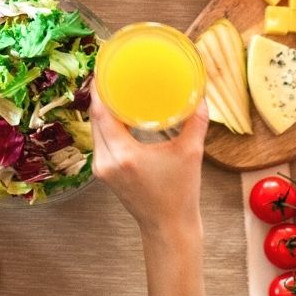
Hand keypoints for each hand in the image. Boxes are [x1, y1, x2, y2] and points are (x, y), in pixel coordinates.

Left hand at [91, 87, 207, 237]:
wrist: (168, 228)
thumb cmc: (179, 194)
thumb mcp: (190, 154)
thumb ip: (196, 122)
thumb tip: (201, 95)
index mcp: (123, 155)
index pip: (101, 113)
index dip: (99, 88)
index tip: (103, 68)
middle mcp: (106, 161)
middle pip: (94, 118)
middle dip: (101, 94)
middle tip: (111, 72)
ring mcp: (102, 168)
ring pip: (95, 129)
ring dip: (102, 109)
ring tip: (114, 88)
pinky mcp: (104, 172)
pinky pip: (100, 140)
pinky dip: (106, 124)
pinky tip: (117, 113)